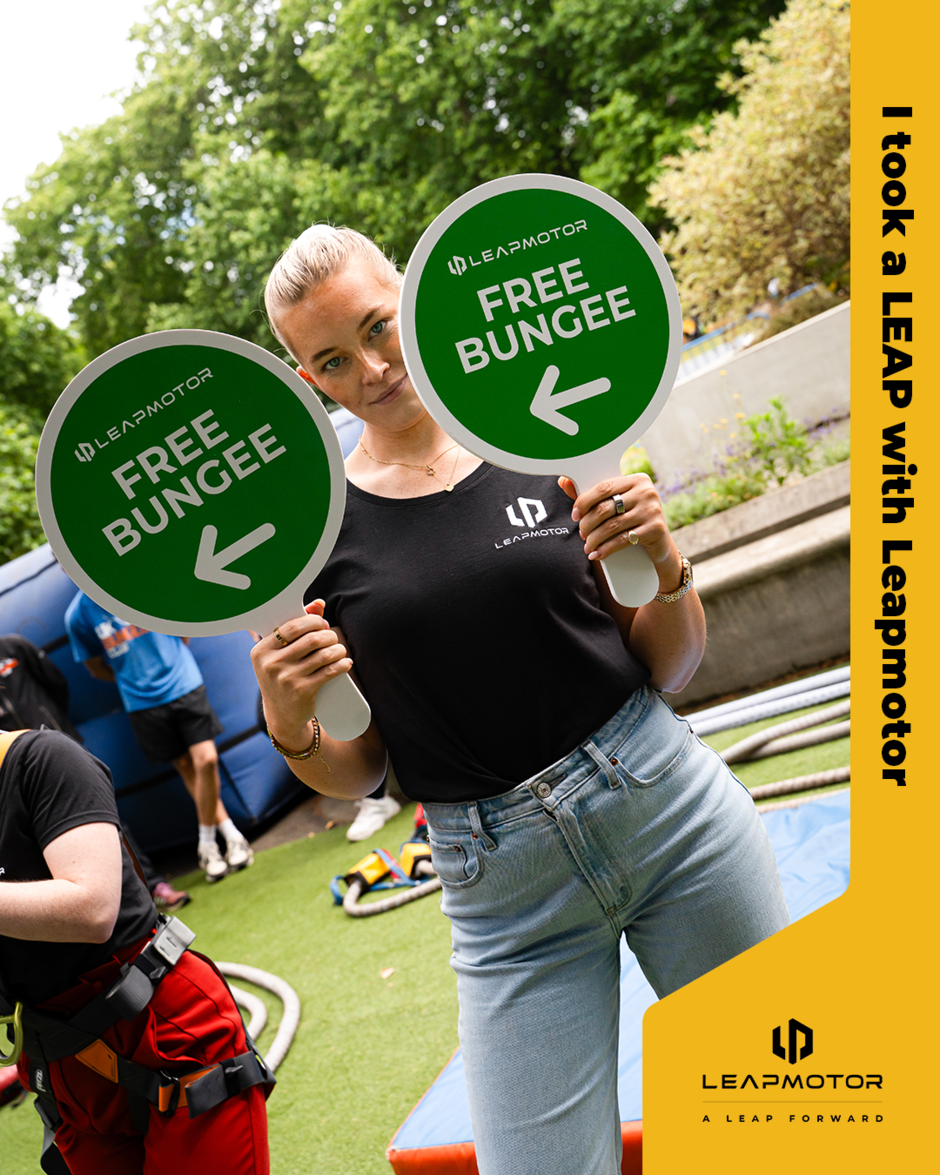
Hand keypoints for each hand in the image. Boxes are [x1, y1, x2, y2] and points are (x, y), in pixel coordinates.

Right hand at [249, 600, 352, 747]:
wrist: (282, 716)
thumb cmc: (283, 677)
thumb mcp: (280, 655)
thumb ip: (296, 628)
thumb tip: (319, 604)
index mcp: (261, 651)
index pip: (292, 627)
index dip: (313, 622)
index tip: (322, 625)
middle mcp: (271, 664)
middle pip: (311, 639)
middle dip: (328, 635)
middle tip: (333, 639)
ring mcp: (286, 679)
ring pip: (323, 654)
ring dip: (338, 649)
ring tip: (340, 651)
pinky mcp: (302, 691)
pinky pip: (329, 672)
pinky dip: (342, 664)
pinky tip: (346, 662)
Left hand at [558, 474, 674, 569]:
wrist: (660, 544)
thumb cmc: (632, 520)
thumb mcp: (616, 505)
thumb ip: (592, 495)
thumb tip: (564, 482)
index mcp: (636, 480)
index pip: (603, 487)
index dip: (584, 501)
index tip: (574, 515)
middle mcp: (647, 492)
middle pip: (605, 507)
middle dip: (588, 523)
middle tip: (582, 533)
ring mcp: (652, 510)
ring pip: (612, 525)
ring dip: (594, 539)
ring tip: (588, 546)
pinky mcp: (656, 529)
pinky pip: (623, 540)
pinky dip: (606, 549)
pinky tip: (597, 554)